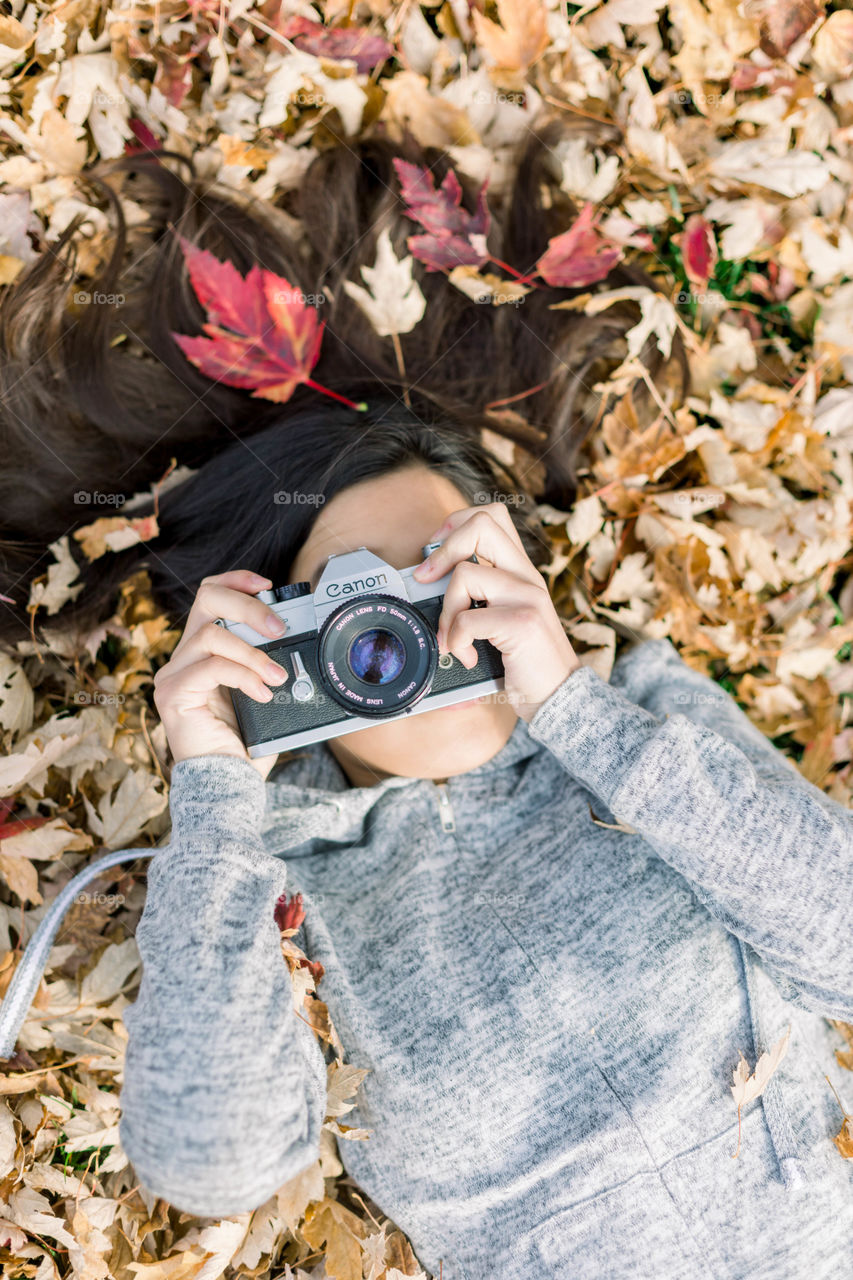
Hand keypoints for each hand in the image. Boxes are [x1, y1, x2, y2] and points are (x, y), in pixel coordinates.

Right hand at [152, 570, 288, 778]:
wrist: (229, 785)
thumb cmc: (247, 744)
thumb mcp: (263, 692)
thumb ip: (268, 662)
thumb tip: (300, 638)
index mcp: (202, 652)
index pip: (210, 597)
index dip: (236, 581)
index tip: (267, 585)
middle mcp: (183, 658)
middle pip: (206, 600)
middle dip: (248, 605)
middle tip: (279, 627)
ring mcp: (173, 676)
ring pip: (211, 634)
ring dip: (253, 652)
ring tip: (278, 676)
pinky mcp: (173, 696)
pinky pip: (211, 667)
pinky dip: (243, 675)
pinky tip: (262, 693)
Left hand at [412, 503, 581, 722]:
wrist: (559, 697)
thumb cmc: (524, 661)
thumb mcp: (502, 619)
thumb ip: (479, 597)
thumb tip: (425, 581)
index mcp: (521, 571)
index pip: (491, 516)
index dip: (456, 524)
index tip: (436, 555)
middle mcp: (528, 576)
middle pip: (482, 524)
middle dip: (443, 549)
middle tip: (427, 579)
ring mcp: (528, 597)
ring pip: (465, 574)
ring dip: (446, 611)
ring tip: (453, 639)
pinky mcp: (523, 623)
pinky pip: (468, 620)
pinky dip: (456, 641)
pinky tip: (467, 657)